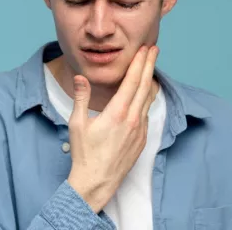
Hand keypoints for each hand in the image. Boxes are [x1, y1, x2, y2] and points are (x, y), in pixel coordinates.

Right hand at [66, 45, 158, 212]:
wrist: (96, 181)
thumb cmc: (84, 154)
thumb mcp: (77, 123)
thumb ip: (81, 98)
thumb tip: (80, 78)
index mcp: (117, 113)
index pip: (133, 81)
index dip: (140, 63)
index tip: (144, 50)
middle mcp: (133, 120)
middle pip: (145, 86)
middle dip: (149, 66)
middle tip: (154, 50)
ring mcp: (140, 130)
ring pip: (149, 100)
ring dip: (150, 82)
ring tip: (151, 69)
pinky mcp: (142, 140)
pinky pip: (147, 114)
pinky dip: (147, 100)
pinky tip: (145, 96)